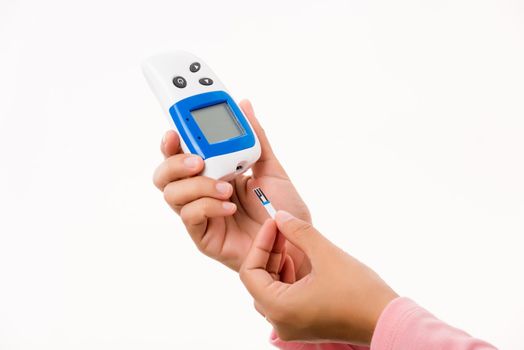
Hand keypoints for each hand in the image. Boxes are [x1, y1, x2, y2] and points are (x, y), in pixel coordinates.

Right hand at [153, 100, 310, 277]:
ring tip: (225, 188)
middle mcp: (201, 192)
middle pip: (165, 174)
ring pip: (171, 194)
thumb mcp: (271, 168)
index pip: (181, 154)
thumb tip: (245, 105)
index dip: (171, 141)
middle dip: (174, 162)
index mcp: (213, 173)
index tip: (175, 130)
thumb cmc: (283, 209)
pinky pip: (190, 217)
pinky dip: (207, 206)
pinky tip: (229, 207)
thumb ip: (256, 137)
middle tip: (198, 160)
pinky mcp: (203, 236)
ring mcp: (200, 214)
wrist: (295, 242)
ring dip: (196, 186)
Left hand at [239, 211, 397, 344]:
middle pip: (257, 282)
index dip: (260, 244)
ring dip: (275, 264)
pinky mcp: (303, 325)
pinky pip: (282, 299)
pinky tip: (298, 262)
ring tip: (289, 243)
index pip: (250, 273)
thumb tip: (280, 216)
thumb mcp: (326, 254)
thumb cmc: (359, 292)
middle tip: (281, 229)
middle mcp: (280, 322)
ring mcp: (291, 326)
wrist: (387, 321)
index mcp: (280, 308)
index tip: (273, 224)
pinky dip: (285, 278)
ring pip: (268, 290)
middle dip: (267, 252)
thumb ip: (299, 232)